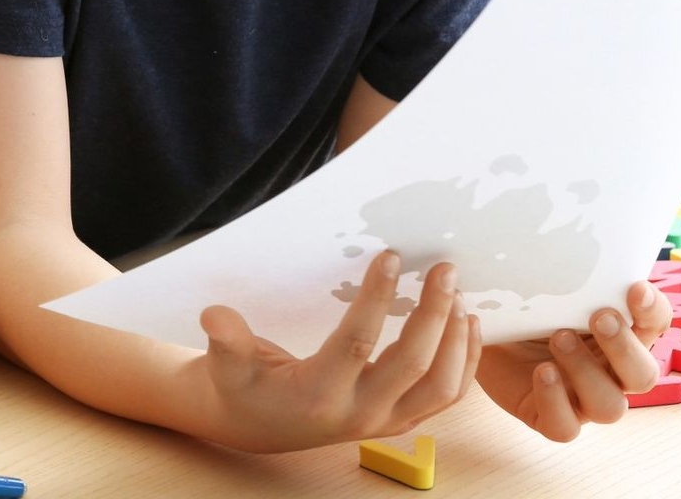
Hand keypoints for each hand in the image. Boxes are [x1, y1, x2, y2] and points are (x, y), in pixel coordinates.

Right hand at [196, 251, 480, 451]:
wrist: (254, 424)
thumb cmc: (240, 384)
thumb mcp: (224, 363)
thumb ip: (226, 339)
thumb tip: (215, 315)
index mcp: (317, 396)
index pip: (357, 344)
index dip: (376, 300)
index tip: (391, 257)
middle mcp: (359, 414)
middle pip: (413, 365)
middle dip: (434, 313)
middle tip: (444, 268)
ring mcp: (385, 421)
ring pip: (441, 387)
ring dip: (455, 339)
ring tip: (457, 293)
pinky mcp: (399, 419)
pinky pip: (446, 396)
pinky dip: (464, 361)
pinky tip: (466, 325)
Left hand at [475, 279, 670, 440]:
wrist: (472, 328)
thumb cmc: (516, 303)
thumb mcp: (538, 282)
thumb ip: (562, 268)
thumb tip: (567, 230)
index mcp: (617, 334)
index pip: (653, 326)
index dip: (652, 311)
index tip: (634, 287)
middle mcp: (607, 371)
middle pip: (643, 375)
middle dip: (624, 346)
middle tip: (599, 316)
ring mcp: (581, 399)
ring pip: (609, 406)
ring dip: (587, 372)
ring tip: (558, 338)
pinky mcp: (548, 417)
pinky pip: (565, 427)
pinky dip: (555, 401)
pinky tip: (542, 372)